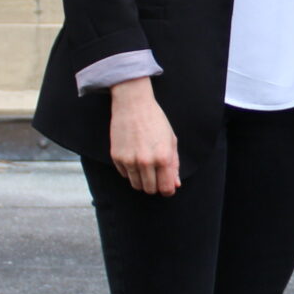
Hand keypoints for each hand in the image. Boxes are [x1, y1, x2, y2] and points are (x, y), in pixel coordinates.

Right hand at [108, 77, 179, 194]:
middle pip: (150, 190)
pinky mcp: (117, 157)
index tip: (167, 186)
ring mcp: (130, 160)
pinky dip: (130, 171)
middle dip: (155, 186)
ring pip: (136, 185)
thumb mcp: (171, 140)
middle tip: (155, 174)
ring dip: (142, 180)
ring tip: (144, 166)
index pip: (166, 188)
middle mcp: (146, 162)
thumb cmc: (155, 120)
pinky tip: (133, 157)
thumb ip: (174, 164)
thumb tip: (176, 184)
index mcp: (163, 158)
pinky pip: (125, 175)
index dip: (168, 190)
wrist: (133, 104)